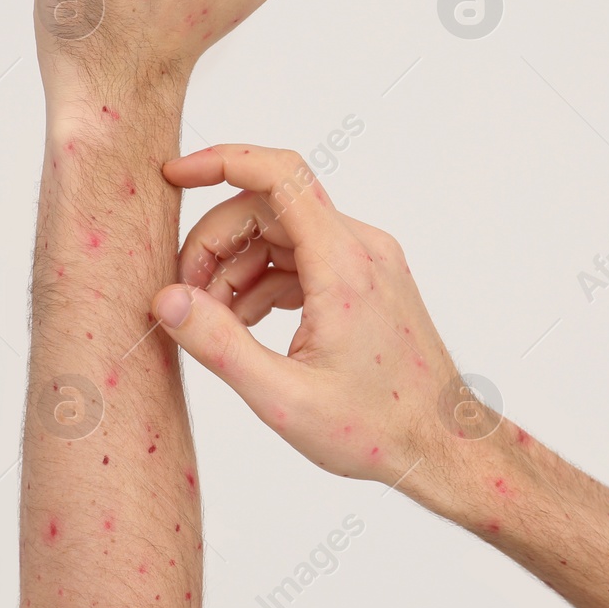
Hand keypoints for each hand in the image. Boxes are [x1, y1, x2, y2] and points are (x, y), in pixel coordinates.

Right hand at [149, 145, 481, 483]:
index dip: (220, 162)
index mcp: (343, 264)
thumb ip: (218, 345)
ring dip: (235, 267)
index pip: (278, 174)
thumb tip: (166, 300)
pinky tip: (244, 325)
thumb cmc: (377, 429)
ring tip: (213, 323)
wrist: (442, 446)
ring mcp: (367, 261)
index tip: (174, 176)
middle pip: (268, 207)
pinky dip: (264, 281)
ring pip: (281, 233)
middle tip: (184, 298)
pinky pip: (302, 257)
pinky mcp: (365, 280)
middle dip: (214, 243)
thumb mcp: (283, 397)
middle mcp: (360, 248)